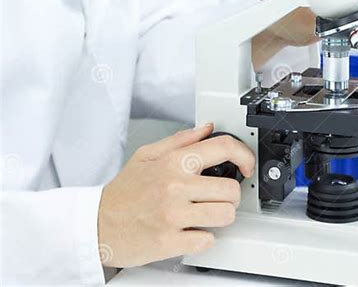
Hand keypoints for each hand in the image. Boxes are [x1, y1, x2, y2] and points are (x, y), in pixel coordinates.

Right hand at [98, 123, 254, 268]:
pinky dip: (204, 238)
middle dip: (231, 194)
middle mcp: (175, 186)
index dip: (244, 155)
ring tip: (207, 214)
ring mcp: (173, 215)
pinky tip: (192, 231)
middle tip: (220, 196)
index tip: (247, 164)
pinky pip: (207, 240)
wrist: (97, 224)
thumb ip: (180, 141)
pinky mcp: (170, 242)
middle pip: (231, 189)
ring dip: (221, 217)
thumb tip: (207, 128)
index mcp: (173, 162)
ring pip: (225, 215)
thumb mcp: (147, 155)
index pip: (222, 149)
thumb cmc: (123, 191)